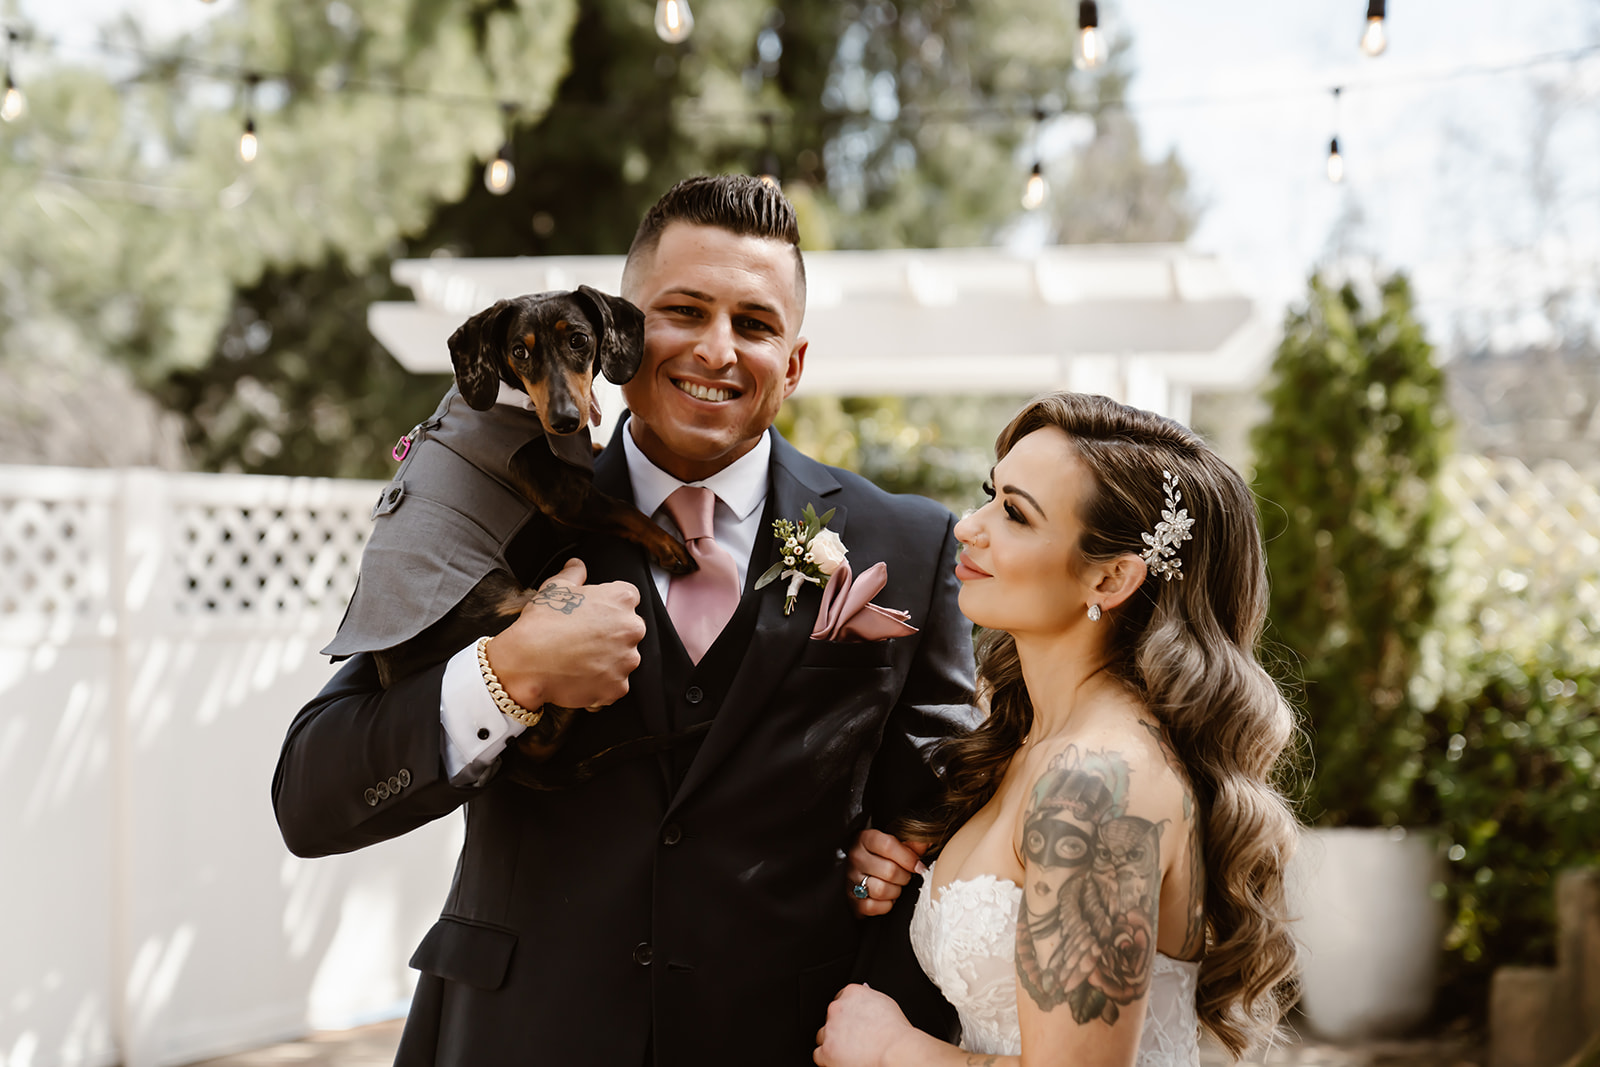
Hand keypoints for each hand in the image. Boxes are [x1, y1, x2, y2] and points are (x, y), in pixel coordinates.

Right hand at [485, 559, 644, 709]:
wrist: (526, 661)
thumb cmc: (540, 624)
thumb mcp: (555, 588)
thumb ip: (574, 574)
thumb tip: (577, 565)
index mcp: (622, 599)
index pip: (628, 599)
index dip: (608, 608)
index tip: (594, 616)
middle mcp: (631, 628)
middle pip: (629, 630)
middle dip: (612, 635)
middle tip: (584, 640)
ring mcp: (627, 660)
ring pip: (624, 660)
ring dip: (608, 661)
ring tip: (579, 660)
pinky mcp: (618, 687)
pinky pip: (614, 686)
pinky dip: (601, 685)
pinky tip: (579, 678)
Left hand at [814, 984, 916, 1066]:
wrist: (895, 1051)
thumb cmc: (895, 1032)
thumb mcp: (884, 1004)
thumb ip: (869, 1000)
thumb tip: (864, 1003)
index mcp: (852, 993)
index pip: (841, 1000)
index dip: (847, 1013)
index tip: (851, 1021)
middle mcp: (837, 1008)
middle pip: (831, 1018)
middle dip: (839, 1027)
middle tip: (853, 1038)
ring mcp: (830, 1029)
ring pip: (823, 1035)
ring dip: (832, 1042)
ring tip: (849, 1051)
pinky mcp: (826, 1051)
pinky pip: (819, 1054)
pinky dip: (828, 1059)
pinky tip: (841, 1060)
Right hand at [846, 829, 929, 917]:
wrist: (863, 870)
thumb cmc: (882, 855)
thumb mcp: (895, 843)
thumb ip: (911, 843)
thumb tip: (927, 843)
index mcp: (865, 839)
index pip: (888, 845)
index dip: (908, 857)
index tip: (918, 865)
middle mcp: (856, 858)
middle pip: (889, 871)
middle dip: (904, 876)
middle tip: (906, 876)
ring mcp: (851, 879)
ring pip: (881, 890)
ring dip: (896, 891)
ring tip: (896, 886)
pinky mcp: (853, 900)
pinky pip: (875, 907)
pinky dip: (886, 905)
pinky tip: (887, 897)